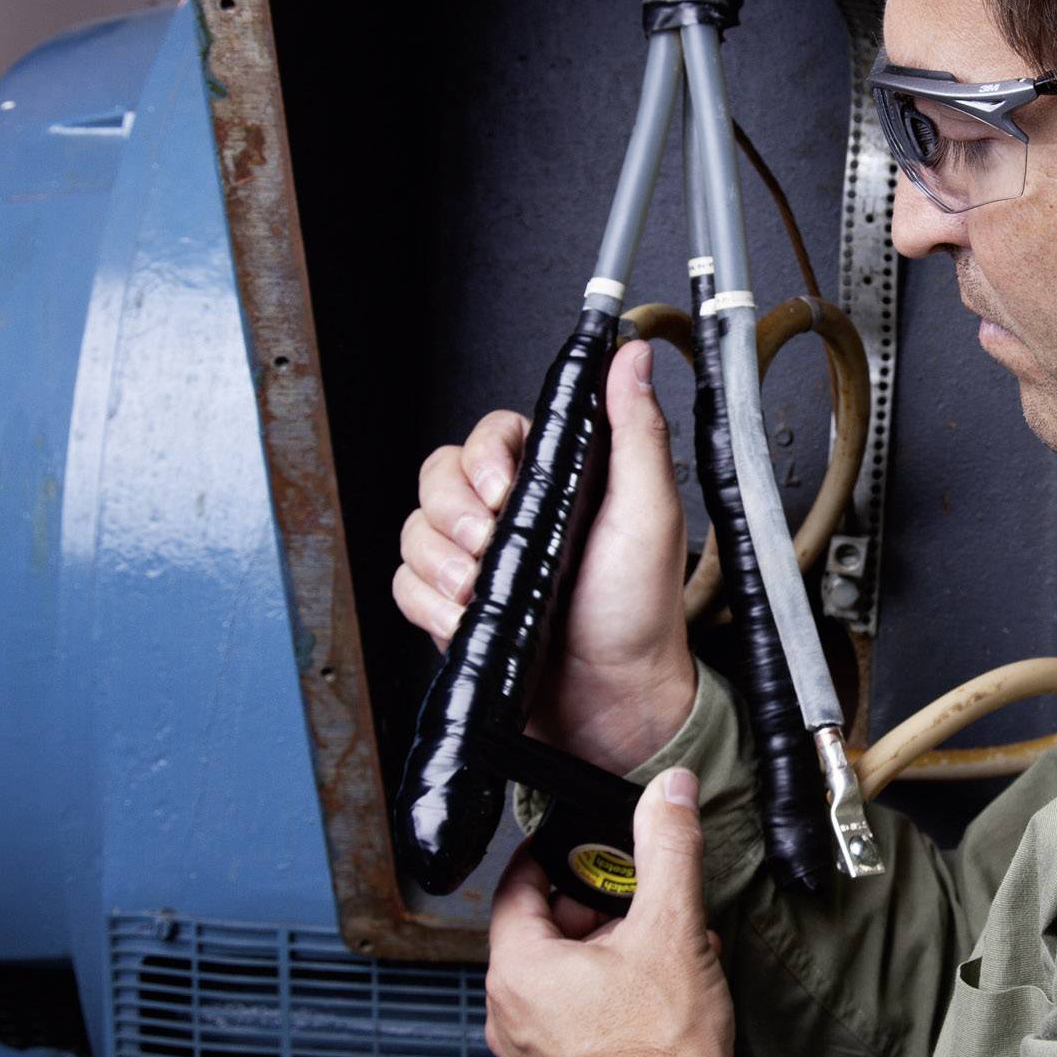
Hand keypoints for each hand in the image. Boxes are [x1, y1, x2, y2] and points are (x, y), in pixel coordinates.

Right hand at [393, 339, 695, 772]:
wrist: (616, 702)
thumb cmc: (639, 609)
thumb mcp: (650, 510)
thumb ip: (636, 428)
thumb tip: (631, 354)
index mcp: (555, 479)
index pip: (492, 435)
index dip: (485, 457)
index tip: (504, 491)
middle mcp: (511, 513)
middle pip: (439, 476)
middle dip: (453, 512)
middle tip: (487, 546)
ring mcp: (479, 562)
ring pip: (415, 529)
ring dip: (439, 561)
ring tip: (477, 592)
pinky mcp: (455, 608)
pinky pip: (406, 585)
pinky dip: (426, 603)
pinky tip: (462, 620)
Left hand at [484, 767, 736, 1056]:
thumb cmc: (663, 1052)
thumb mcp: (671, 927)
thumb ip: (667, 848)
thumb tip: (667, 790)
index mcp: (516, 972)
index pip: (517, 887)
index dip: (557, 855)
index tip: (588, 844)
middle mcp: (509, 1017)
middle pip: (545, 931)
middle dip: (601, 907)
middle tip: (646, 901)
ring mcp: (531, 1056)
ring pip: (564, 976)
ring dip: (613, 951)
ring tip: (669, 949)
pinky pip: (575, 1017)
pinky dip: (612, 994)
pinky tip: (665, 994)